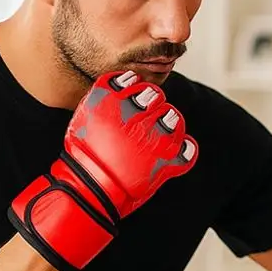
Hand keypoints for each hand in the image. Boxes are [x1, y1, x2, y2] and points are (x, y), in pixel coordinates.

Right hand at [9, 71, 197, 270]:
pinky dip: (185, 151)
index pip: (132, 80)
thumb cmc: (83, 157)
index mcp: (110, 101)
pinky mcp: (165, 160)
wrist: (86, 190)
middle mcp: (134, 114)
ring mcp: (152, 136)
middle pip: (155, 96)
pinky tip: (174, 154)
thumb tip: (125, 87)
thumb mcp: (84, 118)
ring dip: (170, 124)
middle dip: (152, 104)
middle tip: (143, 120)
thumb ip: (105, 99)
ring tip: (158, 136)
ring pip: (174, 118)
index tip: (130, 99)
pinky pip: (188, 150)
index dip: (134, 87)